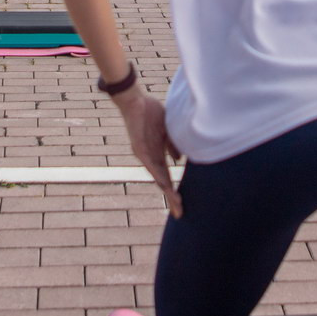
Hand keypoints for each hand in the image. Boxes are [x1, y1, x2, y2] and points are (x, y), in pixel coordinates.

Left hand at [115, 90, 181, 217]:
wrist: (134, 101)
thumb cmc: (150, 114)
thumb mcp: (166, 131)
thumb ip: (172, 145)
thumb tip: (179, 159)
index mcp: (157, 154)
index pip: (167, 177)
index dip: (174, 191)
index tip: (181, 204)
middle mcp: (150, 158)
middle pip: (163, 182)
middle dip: (171, 198)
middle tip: (179, 214)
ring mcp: (144, 154)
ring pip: (157, 176)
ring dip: (166, 190)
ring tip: (175, 202)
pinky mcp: (139, 148)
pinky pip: (150, 163)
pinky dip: (157, 174)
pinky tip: (164, 184)